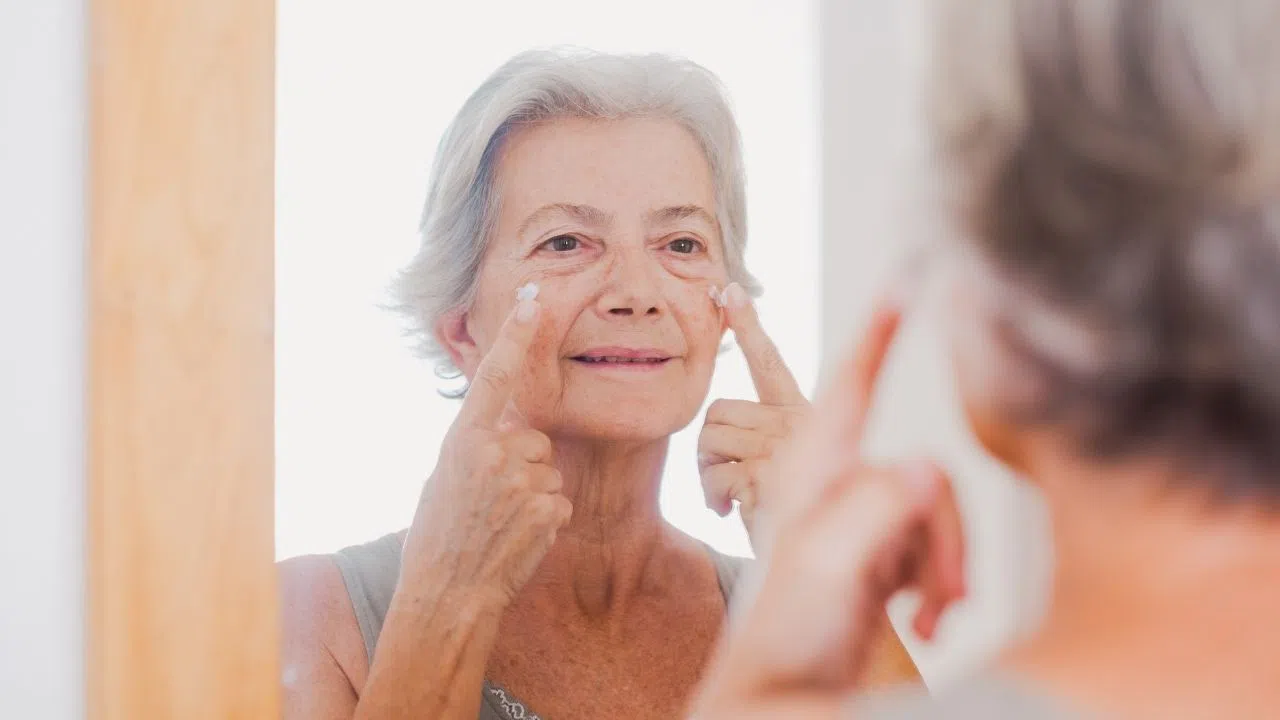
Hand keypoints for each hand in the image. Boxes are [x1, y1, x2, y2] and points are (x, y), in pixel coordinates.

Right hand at [402, 297, 571, 606]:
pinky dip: (544, 518)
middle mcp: (494, 453)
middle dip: (521, 462)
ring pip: (547, 470)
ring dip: (533, 492)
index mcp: (462, 440)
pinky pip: (558, 501)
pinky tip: (517, 537)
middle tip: (491, 499)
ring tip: (501, 521)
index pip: (494, 376)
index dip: (516, 336)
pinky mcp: (549, 510)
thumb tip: (507, 426)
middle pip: (533, 437)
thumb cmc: (439, 537)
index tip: (535, 302)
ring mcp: (523, 482)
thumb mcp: (444, 477)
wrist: (448, 594)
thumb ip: (475, 445)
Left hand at [695, 299, 965, 712]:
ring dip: (943, 569)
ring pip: (941, 511)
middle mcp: (842, 486)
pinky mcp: (888, 554)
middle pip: (926, 472)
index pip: (849, 386)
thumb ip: (871, 511)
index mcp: (816, 472)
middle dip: (943, 537)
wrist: (783, 695)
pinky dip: (943, 584)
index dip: (877, 333)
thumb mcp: (826, 567)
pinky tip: (921, 619)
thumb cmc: (788, 635)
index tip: (905, 279)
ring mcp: (867, 520)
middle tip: (932, 600)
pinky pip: (941, 545)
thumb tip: (924, 461)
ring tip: (920, 618)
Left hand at [699, 283, 808, 538]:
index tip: (728, 289)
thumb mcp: (778, 473)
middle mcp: (798, 425)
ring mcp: (785, 450)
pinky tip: (733, 513)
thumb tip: (712, 425)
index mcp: (801, 415)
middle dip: (706, 446)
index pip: (770, 361)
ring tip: (730, 498)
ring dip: (706, 474)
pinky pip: (714, 474)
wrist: (816, 568)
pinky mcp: (769, 479)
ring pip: (708, 439)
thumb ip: (755, 440)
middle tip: (724, 479)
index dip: (749, 324)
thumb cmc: (796, 525)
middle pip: (716, 411)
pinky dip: (713, 497)